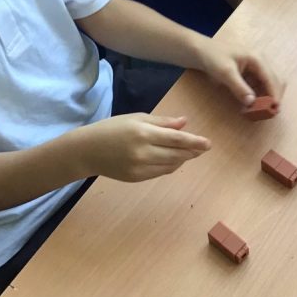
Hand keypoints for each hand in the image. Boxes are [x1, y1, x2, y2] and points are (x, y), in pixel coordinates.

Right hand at [81, 114, 210, 181]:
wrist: (87, 150)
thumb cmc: (112, 128)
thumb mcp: (136, 118)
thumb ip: (162, 122)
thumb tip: (184, 123)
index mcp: (143, 133)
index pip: (176, 139)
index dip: (194, 142)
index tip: (208, 143)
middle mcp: (143, 152)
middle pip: (176, 154)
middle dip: (192, 152)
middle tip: (204, 148)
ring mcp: (140, 168)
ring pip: (170, 166)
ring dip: (183, 159)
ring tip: (190, 152)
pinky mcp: (136, 178)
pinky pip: (160, 172)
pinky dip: (170, 166)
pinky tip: (174, 159)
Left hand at [194, 37, 283, 107]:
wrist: (203, 50)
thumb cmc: (214, 58)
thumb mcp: (225, 73)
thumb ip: (239, 87)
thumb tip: (251, 102)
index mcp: (257, 58)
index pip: (271, 78)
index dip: (275, 94)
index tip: (275, 108)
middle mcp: (261, 61)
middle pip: (275, 80)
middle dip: (274, 96)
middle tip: (269, 112)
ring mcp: (257, 66)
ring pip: (269, 84)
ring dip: (267, 97)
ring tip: (261, 111)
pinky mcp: (252, 72)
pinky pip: (260, 85)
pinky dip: (260, 95)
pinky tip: (253, 104)